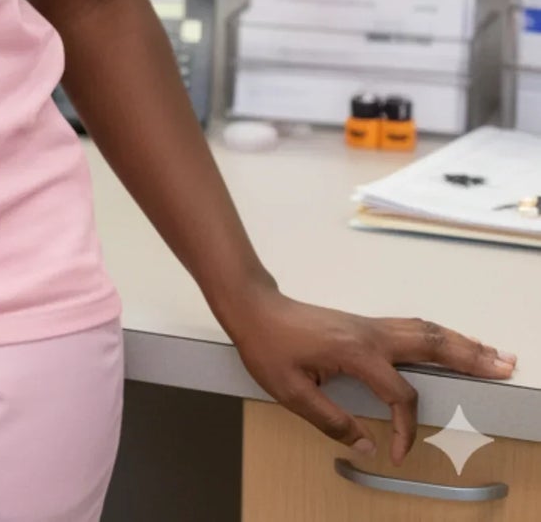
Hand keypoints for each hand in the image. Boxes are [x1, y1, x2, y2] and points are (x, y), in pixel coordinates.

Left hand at [219, 285, 516, 464]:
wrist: (252, 307)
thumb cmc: (267, 345)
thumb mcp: (291, 391)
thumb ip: (331, 421)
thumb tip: (366, 444)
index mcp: (355, 353)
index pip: (399, 395)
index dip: (403, 429)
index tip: (394, 451)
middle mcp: (369, 334)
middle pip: (431, 344)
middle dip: (470, 357)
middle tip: (505, 366)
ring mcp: (369, 325)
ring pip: (425, 330)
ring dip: (461, 342)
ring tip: (493, 353)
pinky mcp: (364, 324)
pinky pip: (411, 327)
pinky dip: (439, 334)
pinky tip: (451, 341)